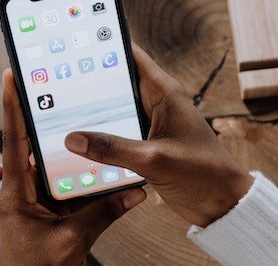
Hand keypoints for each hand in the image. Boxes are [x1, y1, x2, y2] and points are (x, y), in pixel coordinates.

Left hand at [0, 70, 146, 265]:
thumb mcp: (74, 242)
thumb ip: (103, 213)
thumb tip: (136, 190)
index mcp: (18, 195)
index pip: (14, 143)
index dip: (13, 108)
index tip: (12, 77)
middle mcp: (24, 195)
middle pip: (38, 150)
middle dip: (51, 124)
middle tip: (66, 93)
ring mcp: (37, 207)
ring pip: (58, 172)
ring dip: (75, 156)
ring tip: (94, 127)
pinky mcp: (51, 220)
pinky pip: (70, 193)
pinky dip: (86, 184)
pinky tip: (107, 173)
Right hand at [65, 45, 253, 227]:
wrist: (223, 204)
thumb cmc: (203, 175)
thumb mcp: (154, 160)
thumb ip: (113, 149)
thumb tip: (73, 139)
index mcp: (163, 93)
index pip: (129, 57)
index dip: (103, 48)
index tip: (73, 52)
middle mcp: (155, 104)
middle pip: (115, 85)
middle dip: (87, 85)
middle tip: (54, 89)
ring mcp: (149, 126)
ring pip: (113, 112)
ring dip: (91, 116)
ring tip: (57, 116)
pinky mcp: (146, 146)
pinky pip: (117, 136)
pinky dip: (100, 139)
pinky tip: (78, 146)